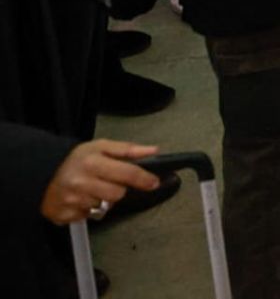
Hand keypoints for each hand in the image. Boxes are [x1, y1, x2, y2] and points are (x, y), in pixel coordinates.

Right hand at [39, 140, 159, 224]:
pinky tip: (80, 199)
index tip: (154, 182)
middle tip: (108, 181)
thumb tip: (153, 151)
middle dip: (118, 189)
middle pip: (117, 195)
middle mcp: (81, 183)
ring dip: (101, 200)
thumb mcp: (101, 147)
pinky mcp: (64, 215)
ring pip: (103, 208)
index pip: (126, 173)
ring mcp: (71, 201)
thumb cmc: (76, 159)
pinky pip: (87, 217)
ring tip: (91, 189)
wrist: (41, 173)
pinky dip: (87, 209)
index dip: (144, 179)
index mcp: (92, 163)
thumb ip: (128, 149)